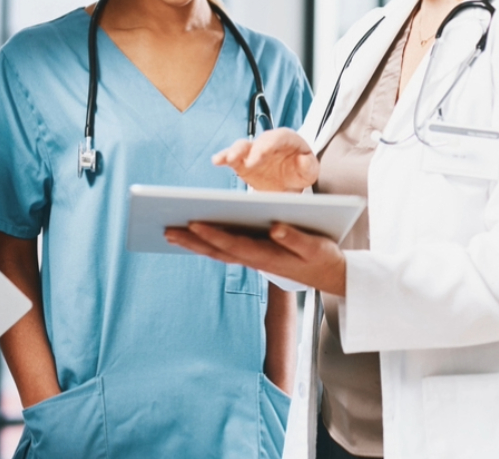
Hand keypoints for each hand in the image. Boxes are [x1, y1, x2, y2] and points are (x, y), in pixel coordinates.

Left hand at [166, 222, 346, 295]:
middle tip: (166, 230)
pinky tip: (193, 237)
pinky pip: (225, 251)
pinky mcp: (255, 255)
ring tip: (170, 233)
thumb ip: (296, 239)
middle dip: (192, 240)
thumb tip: (275, 228)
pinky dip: (206, 244)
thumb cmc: (324, 257)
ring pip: (218, 252)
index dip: (213, 234)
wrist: (332, 276)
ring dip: (194, 244)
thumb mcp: (316, 246)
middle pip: (218, 250)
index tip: (193, 222)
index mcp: (268, 255)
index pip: (234, 244)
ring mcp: (254, 259)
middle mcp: (256, 259)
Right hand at [212, 129, 318, 192]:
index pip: (278, 138)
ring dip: (233, 152)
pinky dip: (223, 158)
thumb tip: (302, 161)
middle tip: (248, 163)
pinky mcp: (243, 163)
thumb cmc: (301, 172)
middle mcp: (268, 143)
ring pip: (242, 147)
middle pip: (258, 142)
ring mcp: (254, 152)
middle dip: (251, 151)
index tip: (260, 157)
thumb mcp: (311, 170)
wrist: (290, 183)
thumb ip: (309, 165)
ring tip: (225, 159)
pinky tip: (217, 161)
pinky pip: (231, 158)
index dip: (268, 146)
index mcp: (287, 139)